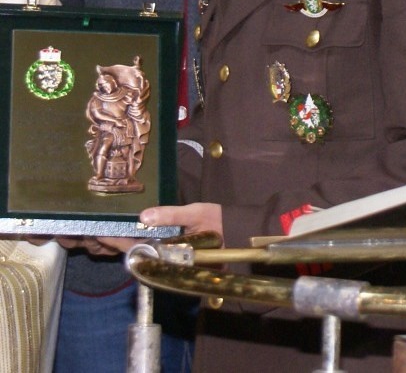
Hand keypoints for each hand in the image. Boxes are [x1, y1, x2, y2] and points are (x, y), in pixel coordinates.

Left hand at [93, 203, 222, 254]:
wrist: (240, 232)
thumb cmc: (219, 222)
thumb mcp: (197, 212)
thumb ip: (170, 214)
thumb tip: (143, 216)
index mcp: (171, 255)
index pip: (137, 250)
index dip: (118, 241)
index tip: (100, 232)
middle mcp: (168, 261)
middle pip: (135, 254)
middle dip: (117, 241)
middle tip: (97, 227)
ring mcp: (170, 260)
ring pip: (142, 253)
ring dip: (126, 242)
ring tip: (109, 227)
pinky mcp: (174, 256)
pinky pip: (151, 251)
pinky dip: (139, 241)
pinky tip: (131, 231)